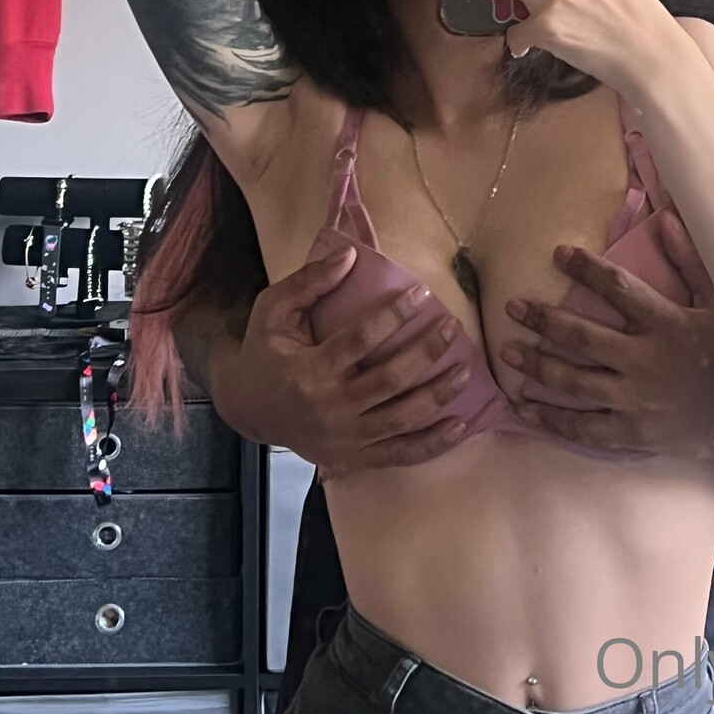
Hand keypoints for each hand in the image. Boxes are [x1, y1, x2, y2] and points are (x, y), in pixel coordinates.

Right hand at [209, 249, 471, 473]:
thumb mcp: (274, 309)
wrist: (247, 409)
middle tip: (452, 326)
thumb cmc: (264, 351)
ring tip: (466, 369)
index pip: (360, 341)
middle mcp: (329, 409)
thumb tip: (351, 255)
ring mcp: (343, 438)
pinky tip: (460, 425)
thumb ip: (310, 282)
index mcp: (309, 371)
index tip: (422, 293)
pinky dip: (431, 444)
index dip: (394, 315)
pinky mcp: (352, 458)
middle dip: (425, 353)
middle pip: (388, 381)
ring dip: (438, 396)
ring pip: (400, 420)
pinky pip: (398, 455)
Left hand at [497, 212, 713, 461]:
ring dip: (538, 365)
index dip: (586, 270)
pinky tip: (524, 407)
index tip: (558, 254)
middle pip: (582, 338)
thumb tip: (666, 218)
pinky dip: (551, 418)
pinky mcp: (631, 433)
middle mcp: (644, 362)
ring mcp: (635, 401)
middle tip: (512, 306)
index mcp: (666, 324)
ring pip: (575, 382)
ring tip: (508, 351)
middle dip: (544, 320)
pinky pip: (583, 427)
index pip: (618, 290)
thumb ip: (691, 262)